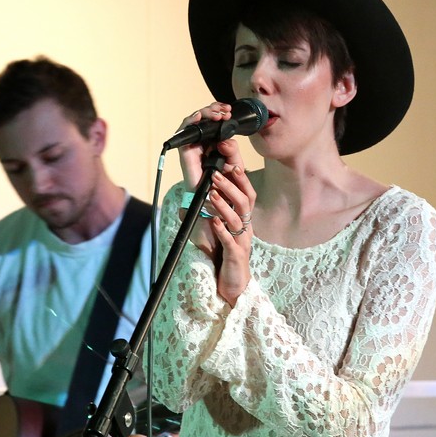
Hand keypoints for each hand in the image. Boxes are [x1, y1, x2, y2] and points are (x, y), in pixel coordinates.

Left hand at [175, 103, 255, 304]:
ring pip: (240, 216)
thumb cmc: (223, 252)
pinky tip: (212, 221)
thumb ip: (206, 211)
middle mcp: (245, 223)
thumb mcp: (215, 226)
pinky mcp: (237, 255)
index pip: (243, 186)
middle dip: (232, 182)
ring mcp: (243, 239)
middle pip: (246, 197)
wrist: (232, 283)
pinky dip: (222, 230)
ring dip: (225, 202)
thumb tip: (189, 196)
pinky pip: (231, 240)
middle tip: (216, 169)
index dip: (236, 169)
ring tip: (211, 192)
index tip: (224, 153)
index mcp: (241, 214)